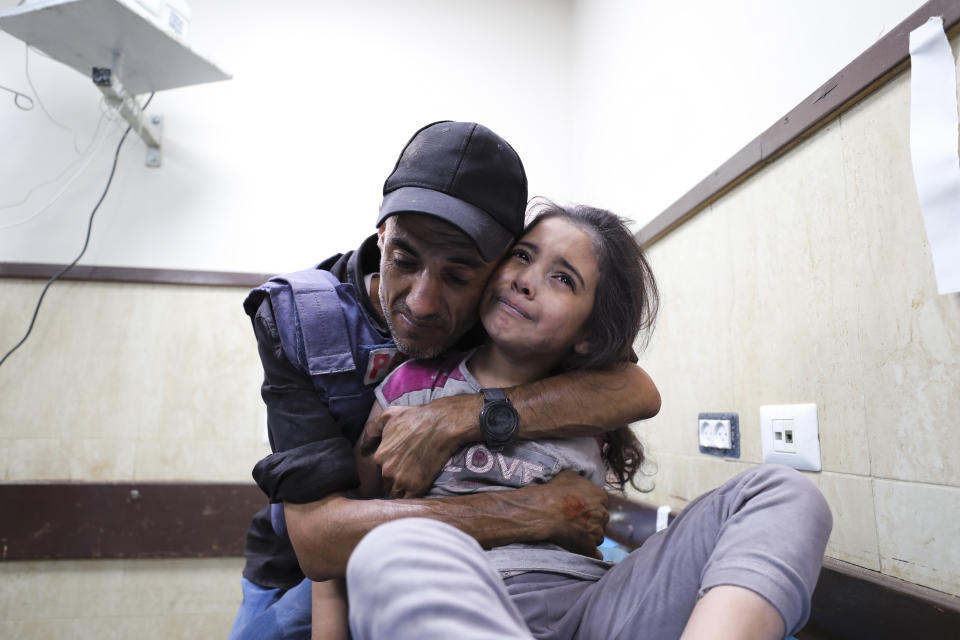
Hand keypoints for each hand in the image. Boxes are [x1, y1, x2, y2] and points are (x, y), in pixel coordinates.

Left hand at [358, 394, 480, 497]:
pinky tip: (418, 490)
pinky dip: (411, 499)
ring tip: (412, 485)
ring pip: (396, 495)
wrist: (442, 424)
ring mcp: (402, 481)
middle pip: (386, 484)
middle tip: (407, 474)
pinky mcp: (417, 488)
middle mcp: (388, 471)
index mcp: (380, 456)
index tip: (399, 465)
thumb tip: (363, 449)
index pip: (379, 471)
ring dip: (402, 491)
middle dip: (394, 481)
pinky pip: (409, 501)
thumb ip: (372, 431)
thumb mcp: (388, 415)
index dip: (389, 469)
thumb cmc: (416, 417)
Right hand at [535, 470, 608, 558]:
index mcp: (600, 497)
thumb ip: (580, 481)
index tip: (580, 508)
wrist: (546, 511)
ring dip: (590, 536)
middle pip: (600, 519)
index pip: (600, 503)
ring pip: (598, 536)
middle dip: (591, 520)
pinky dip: (592, 554)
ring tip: (575, 534)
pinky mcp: (589, 547)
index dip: (589, 506)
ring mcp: (597, 532)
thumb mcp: (569, 476)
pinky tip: (585, 551)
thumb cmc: (555, 492)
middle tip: (576, 520)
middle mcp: (602, 515)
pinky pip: (596, 554)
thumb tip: (580, 483)